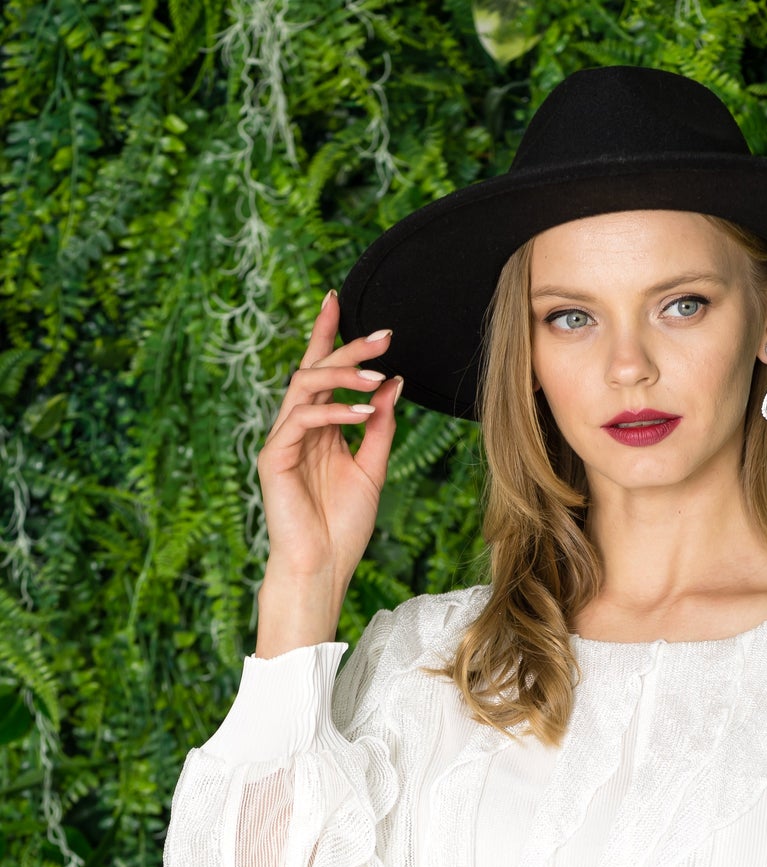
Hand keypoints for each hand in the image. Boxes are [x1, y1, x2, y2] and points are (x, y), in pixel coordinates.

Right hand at [256, 289, 403, 629]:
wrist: (322, 567)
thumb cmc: (343, 527)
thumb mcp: (372, 469)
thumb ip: (380, 426)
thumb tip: (393, 383)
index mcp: (318, 429)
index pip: (322, 372)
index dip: (329, 335)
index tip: (339, 299)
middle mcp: (297, 428)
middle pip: (315, 370)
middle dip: (347, 346)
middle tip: (385, 332)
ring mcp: (282, 441)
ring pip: (305, 387)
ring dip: (344, 375)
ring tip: (378, 373)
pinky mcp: (273, 457)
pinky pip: (302, 420)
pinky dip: (334, 412)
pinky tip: (363, 412)